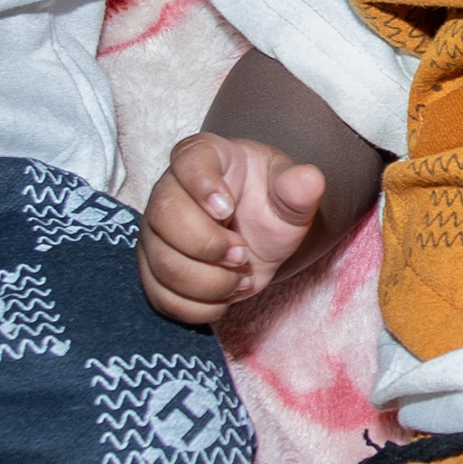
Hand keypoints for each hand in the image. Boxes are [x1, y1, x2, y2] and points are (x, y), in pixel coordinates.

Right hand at [141, 131, 331, 326]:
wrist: (258, 236)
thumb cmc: (268, 205)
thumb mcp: (290, 196)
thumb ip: (297, 189)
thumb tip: (309, 179)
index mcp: (203, 158)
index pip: (187, 160)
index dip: (203, 186)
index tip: (228, 209)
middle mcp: (169, 191)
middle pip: (164, 216)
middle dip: (208, 244)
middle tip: (242, 253)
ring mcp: (156, 233)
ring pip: (162, 263)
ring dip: (208, 281)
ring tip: (239, 277)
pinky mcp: (153, 271)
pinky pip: (161, 296)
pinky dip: (198, 306)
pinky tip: (224, 296)